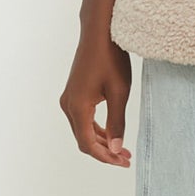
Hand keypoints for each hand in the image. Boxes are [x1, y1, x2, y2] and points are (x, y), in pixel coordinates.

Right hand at [60, 32, 132, 164]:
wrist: (99, 34)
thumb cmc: (111, 60)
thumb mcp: (119, 93)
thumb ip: (117, 122)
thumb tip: (116, 148)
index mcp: (78, 107)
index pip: (88, 144)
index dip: (106, 157)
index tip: (123, 162)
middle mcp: (68, 105)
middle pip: (84, 140)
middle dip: (105, 152)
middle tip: (126, 158)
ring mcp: (69, 99)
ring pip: (83, 130)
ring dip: (102, 141)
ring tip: (122, 149)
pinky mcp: (74, 93)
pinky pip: (83, 119)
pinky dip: (96, 129)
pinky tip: (112, 133)